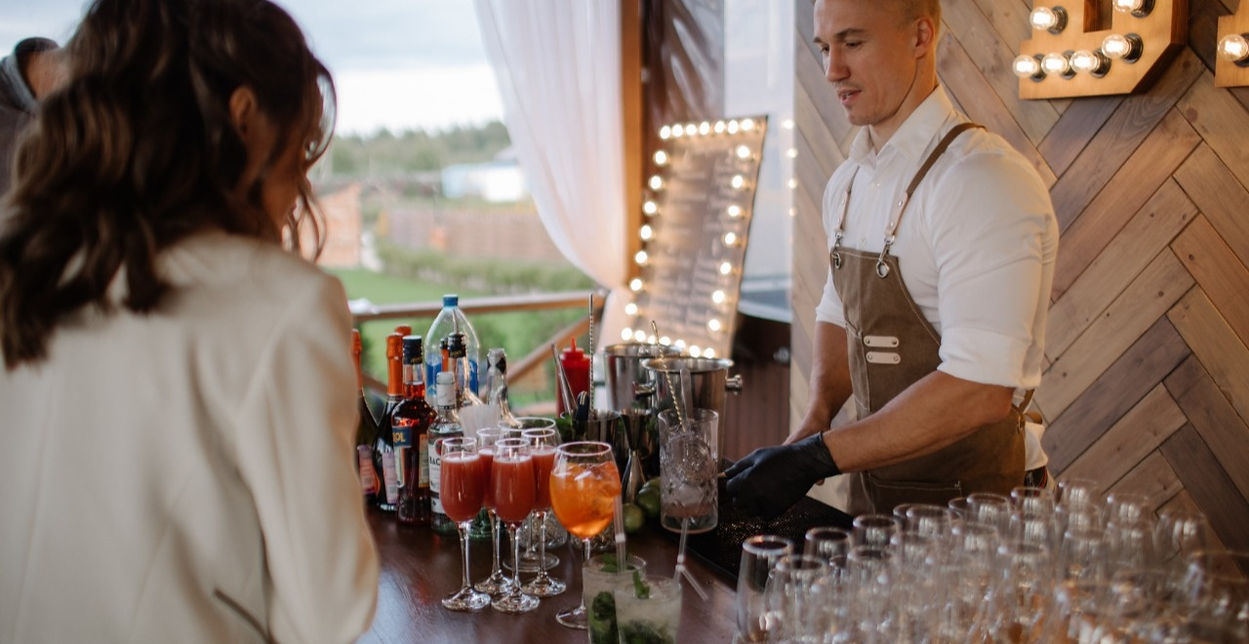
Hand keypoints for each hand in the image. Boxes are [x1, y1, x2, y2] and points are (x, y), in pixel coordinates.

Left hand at [723, 433, 840, 519]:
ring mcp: (765, 503)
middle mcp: (753, 494)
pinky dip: (766, 510)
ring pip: (750, 511)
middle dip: (743, 496)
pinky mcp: (777, 510)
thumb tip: (725, 474)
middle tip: (755, 486)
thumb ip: (739, 466)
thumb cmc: (780, 456)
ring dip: (754, 504)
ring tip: (765, 491)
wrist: (804, 463)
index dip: (736, 484)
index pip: (730, 489)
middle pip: (738, 503)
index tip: (744, 481)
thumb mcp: (757, 455)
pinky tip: (773, 498)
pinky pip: (764, 516)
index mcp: (746, 479)